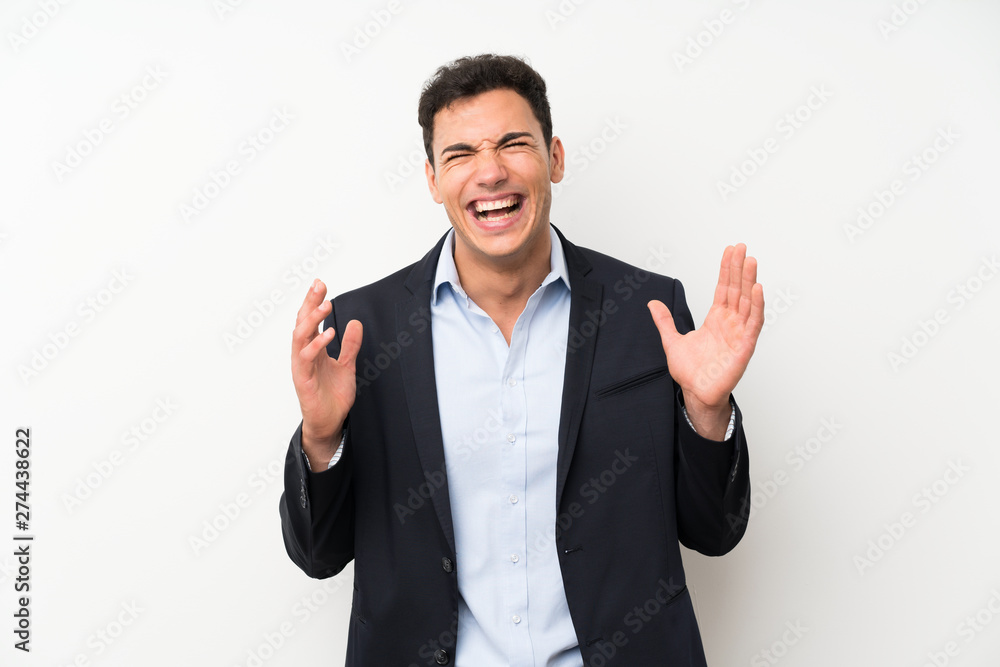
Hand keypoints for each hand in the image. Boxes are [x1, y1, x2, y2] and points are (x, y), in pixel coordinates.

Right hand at [291, 279, 362, 468]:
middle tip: (319, 286)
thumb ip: (350, 345)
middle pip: (302, 322)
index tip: (320, 283)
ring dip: (312, 320)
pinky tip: (328, 334)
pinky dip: (316, 345)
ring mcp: (302, 366)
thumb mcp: (347, 365)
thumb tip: (355, 323)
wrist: (330, 422)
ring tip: (325, 306)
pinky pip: (306, 358)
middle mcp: (304, 354)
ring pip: (300, 337)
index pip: (310, 320)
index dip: (313, 301)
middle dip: (309, 303)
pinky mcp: (303, 379)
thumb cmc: (333, 395)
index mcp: (313, 349)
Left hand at [647, 244, 762, 434]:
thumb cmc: (691, 372)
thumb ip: (665, 321)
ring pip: (747, 302)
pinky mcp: (744, 347)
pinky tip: (757, 290)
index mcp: (716, 319)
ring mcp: (739, 333)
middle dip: (739, 268)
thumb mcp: (672, 341)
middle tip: (742, 247)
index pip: (724, 288)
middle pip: (737, 290)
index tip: (730, 251)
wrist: (696, 393)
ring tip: (751, 261)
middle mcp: (730, 323)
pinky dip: (756, 306)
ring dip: (749, 281)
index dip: (727, 270)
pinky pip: (753, 323)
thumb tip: (653, 304)